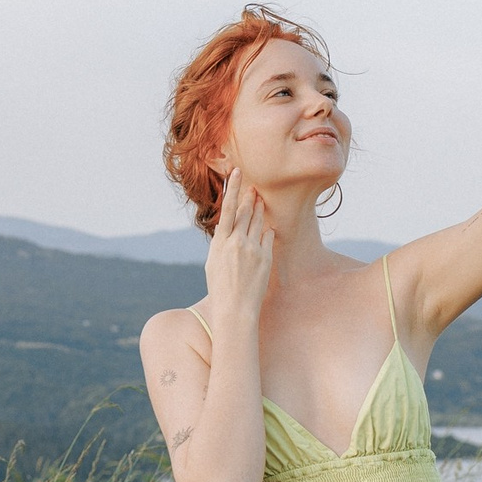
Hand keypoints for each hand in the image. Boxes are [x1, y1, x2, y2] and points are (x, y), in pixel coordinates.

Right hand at [201, 169, 273, 333]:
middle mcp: (236, 242)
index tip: (237, 172)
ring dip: (259, 208)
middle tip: (254, 185)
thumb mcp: (214, 263)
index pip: (227, 208)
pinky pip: (268, 235)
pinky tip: (267, 229)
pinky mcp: (265, 256)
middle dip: (250, 196)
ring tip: (260, 199)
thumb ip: (221, 242)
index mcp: (220, 242)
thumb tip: (225, 226)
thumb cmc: (221, 287)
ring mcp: (252, 248)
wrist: (235, 309)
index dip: (233, 188)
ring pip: (258, 220)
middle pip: (246, 211)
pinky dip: (267, 231)